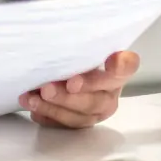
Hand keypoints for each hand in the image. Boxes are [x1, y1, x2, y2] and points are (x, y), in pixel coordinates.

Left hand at [20, 51, 139, 128]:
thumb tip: (54, 35)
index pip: (128, 66)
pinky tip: (33, 108)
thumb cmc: (75, 53)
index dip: (121, 66)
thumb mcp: (79, 45)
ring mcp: (97, 111)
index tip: (110, 61)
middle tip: (48, 88)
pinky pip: (65, 125)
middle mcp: (110, 92)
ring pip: (80, 116)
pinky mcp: (81, 123)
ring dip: (54, 108)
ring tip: (32, 99)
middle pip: (98, 99)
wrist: (67, 70)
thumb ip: (76, 44)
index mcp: (118, 70)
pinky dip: (48, 116)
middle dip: (70, 96)